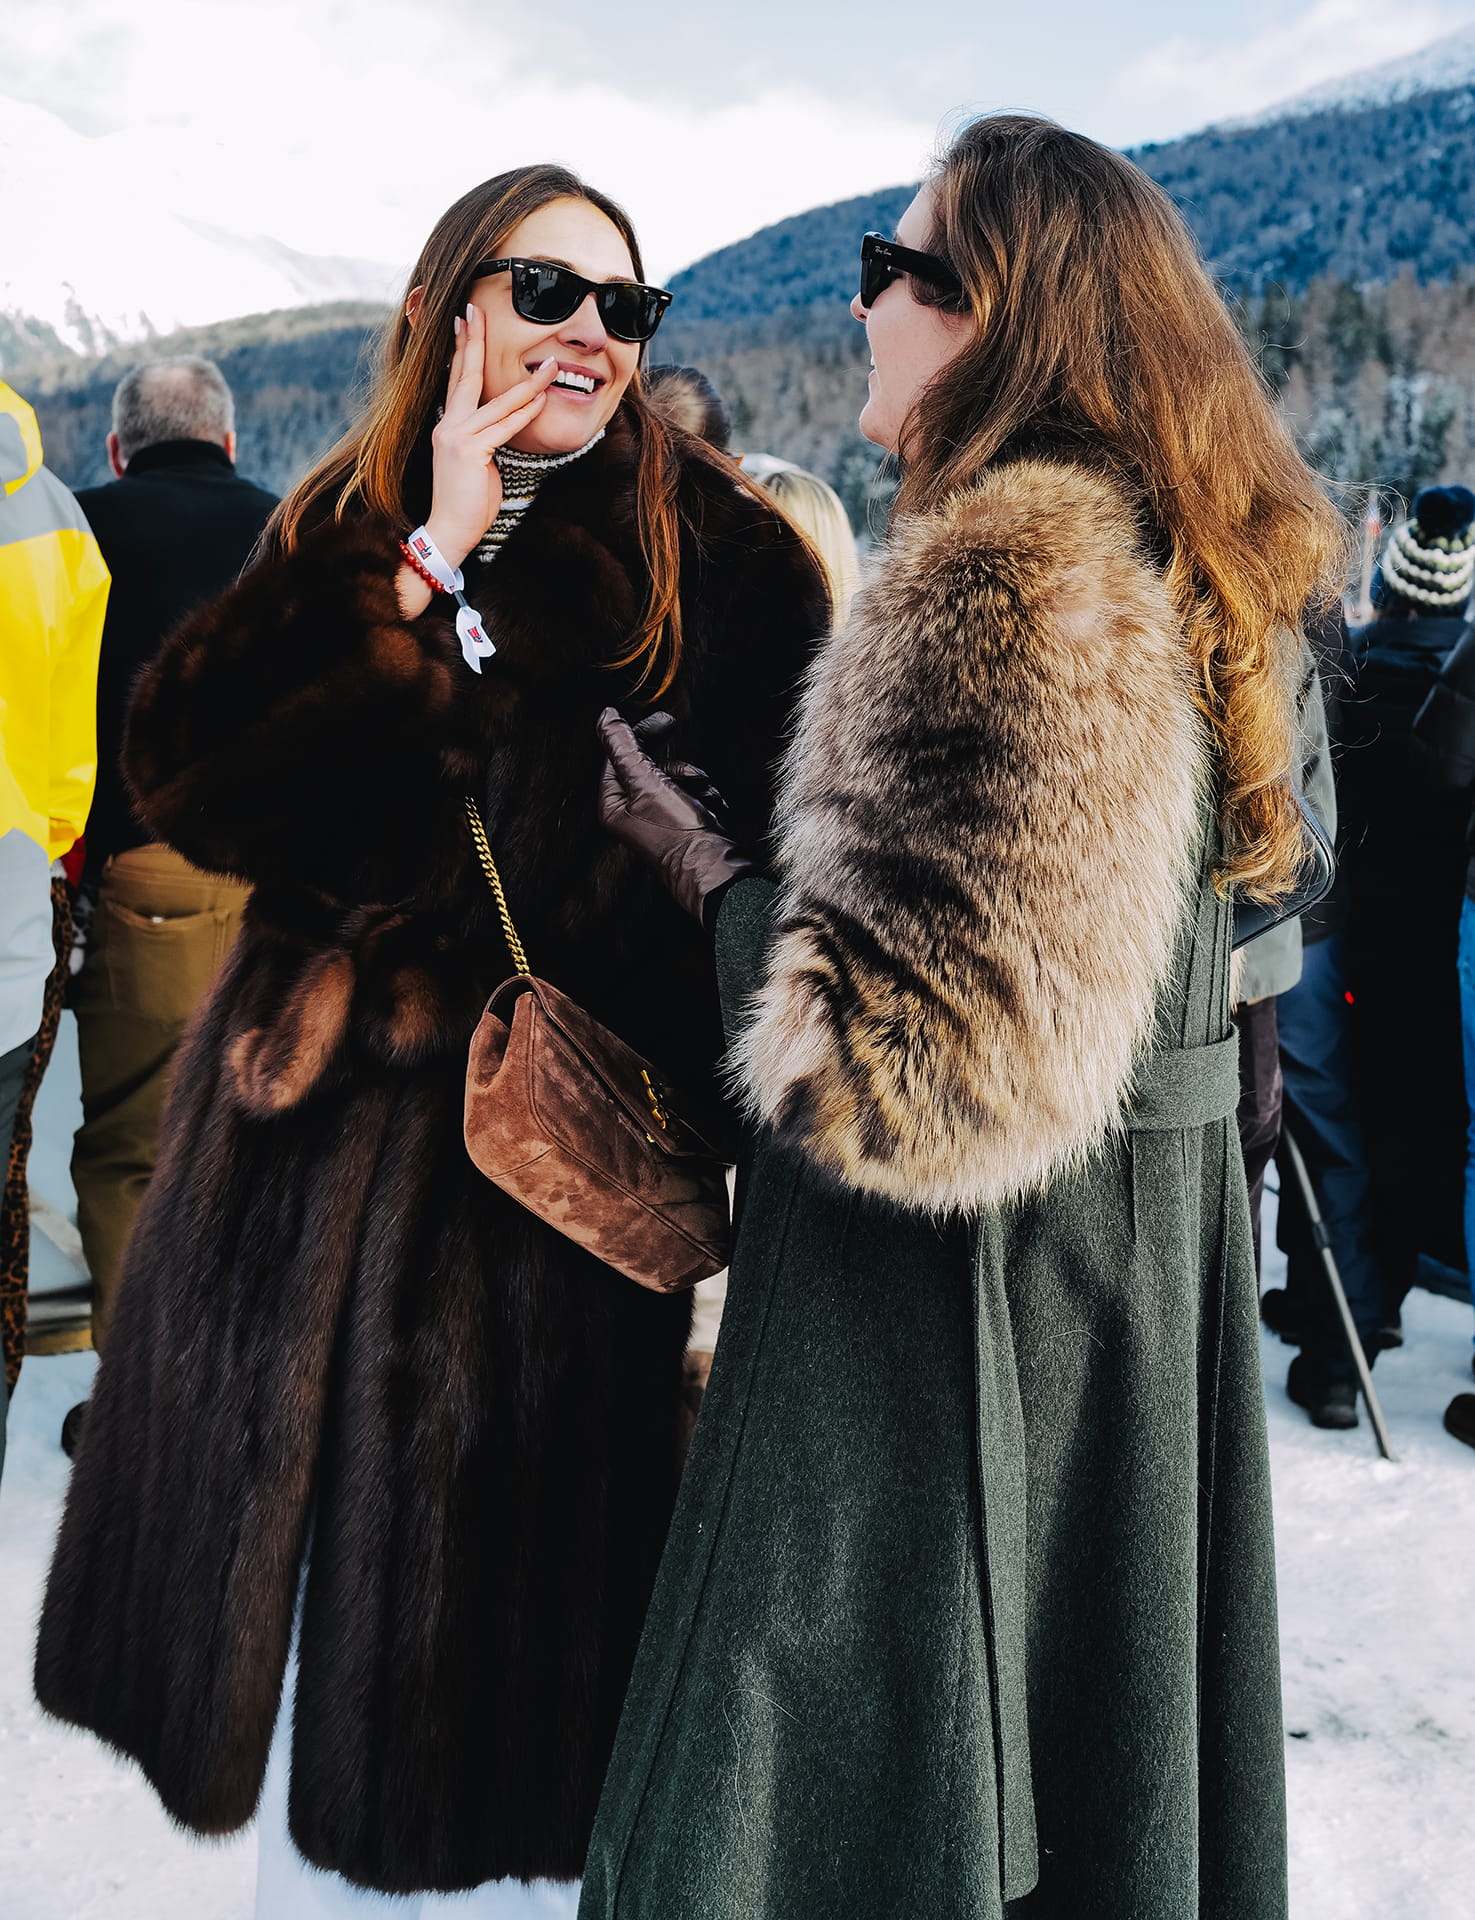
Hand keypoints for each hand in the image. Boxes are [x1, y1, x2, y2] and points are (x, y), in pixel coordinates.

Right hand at [427, 304, 560, 568]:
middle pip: (464, 375)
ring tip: (550, 365)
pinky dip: (526, 412)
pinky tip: (542, 399)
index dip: (460, 349)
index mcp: (447, 425)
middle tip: (476, 310)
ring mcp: (457, 436)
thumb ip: (486, 438)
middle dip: (473, 341)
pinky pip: (505, 425)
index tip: (464, 321)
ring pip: (497, 401)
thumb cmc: (466, 501)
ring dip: (529, 383)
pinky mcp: (471, 451)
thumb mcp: (475, 462)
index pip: (455, 380)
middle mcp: (448, 425)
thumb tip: (506, 423)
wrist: (449, 530)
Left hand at [598, 708, 755, 922]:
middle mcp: (632, 814)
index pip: (618, 757)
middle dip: (670, 758)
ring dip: (692, 778)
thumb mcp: (647, 782)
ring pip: (672, 779)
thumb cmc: (680, 833)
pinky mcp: (682, 824)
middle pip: (646, 765)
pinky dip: (704, 795)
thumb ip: (624, 747)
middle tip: (677, 731)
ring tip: (703, 790)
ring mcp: (658, 819)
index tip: (663, 719)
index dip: (638, 733)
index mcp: (614, 805)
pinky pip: (690, 796)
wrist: (715, 869)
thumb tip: (606, 717)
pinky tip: (713, 805)